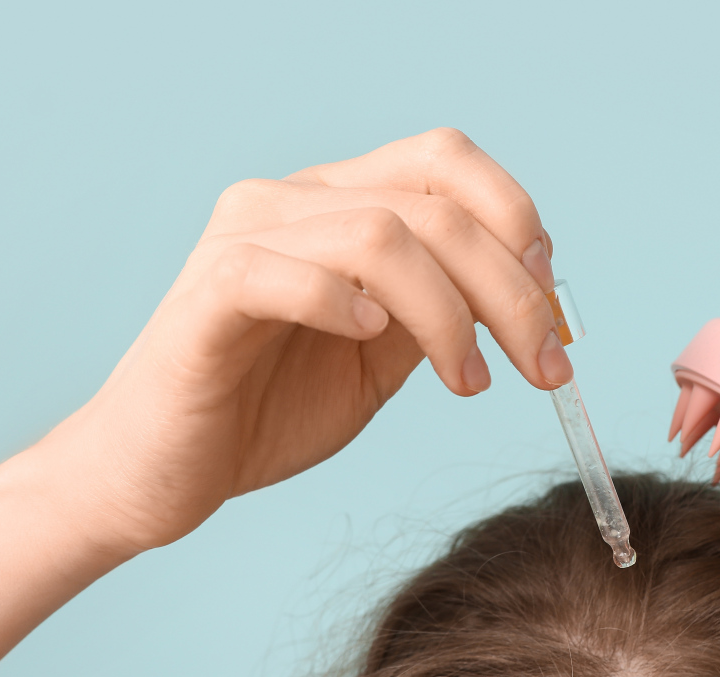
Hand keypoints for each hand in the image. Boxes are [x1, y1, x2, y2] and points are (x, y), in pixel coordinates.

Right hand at [39, 128, 571, 563]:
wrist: (167, 472)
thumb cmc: (270, 409)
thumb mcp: (382, 357)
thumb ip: (439, 311)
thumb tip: (530, 296)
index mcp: (339, 202)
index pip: (445, 161)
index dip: (516, 220)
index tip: (551, 303)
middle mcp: (292, 200)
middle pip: (433, 202)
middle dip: (512, 289)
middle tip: (544, 366)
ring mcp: (244, 238)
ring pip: (379, 233)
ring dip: (448, 313)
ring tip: (465, 381)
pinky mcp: (206, 294)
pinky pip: (283, 272)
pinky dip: (342, 303)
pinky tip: (369, 339)